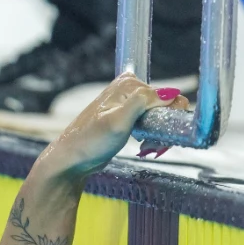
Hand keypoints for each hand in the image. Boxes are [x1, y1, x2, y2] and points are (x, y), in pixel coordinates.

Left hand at [37, 73, 190, 179]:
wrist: (72, 160)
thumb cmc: (91, 141)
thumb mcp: (118, 121)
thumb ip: (143, 102)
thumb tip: (171, 93)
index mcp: (128, 84)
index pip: (167, 96)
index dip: (169, 117)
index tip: (160, 135)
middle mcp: (129, 89)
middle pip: (165, 106)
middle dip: (163, 129)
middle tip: (151, 145)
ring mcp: (128, 104)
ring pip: (160, 117)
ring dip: (158, 135)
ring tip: (146, 147)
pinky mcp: (128, 118)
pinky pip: (152, 125)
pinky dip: (152, 137)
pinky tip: (143, 146)